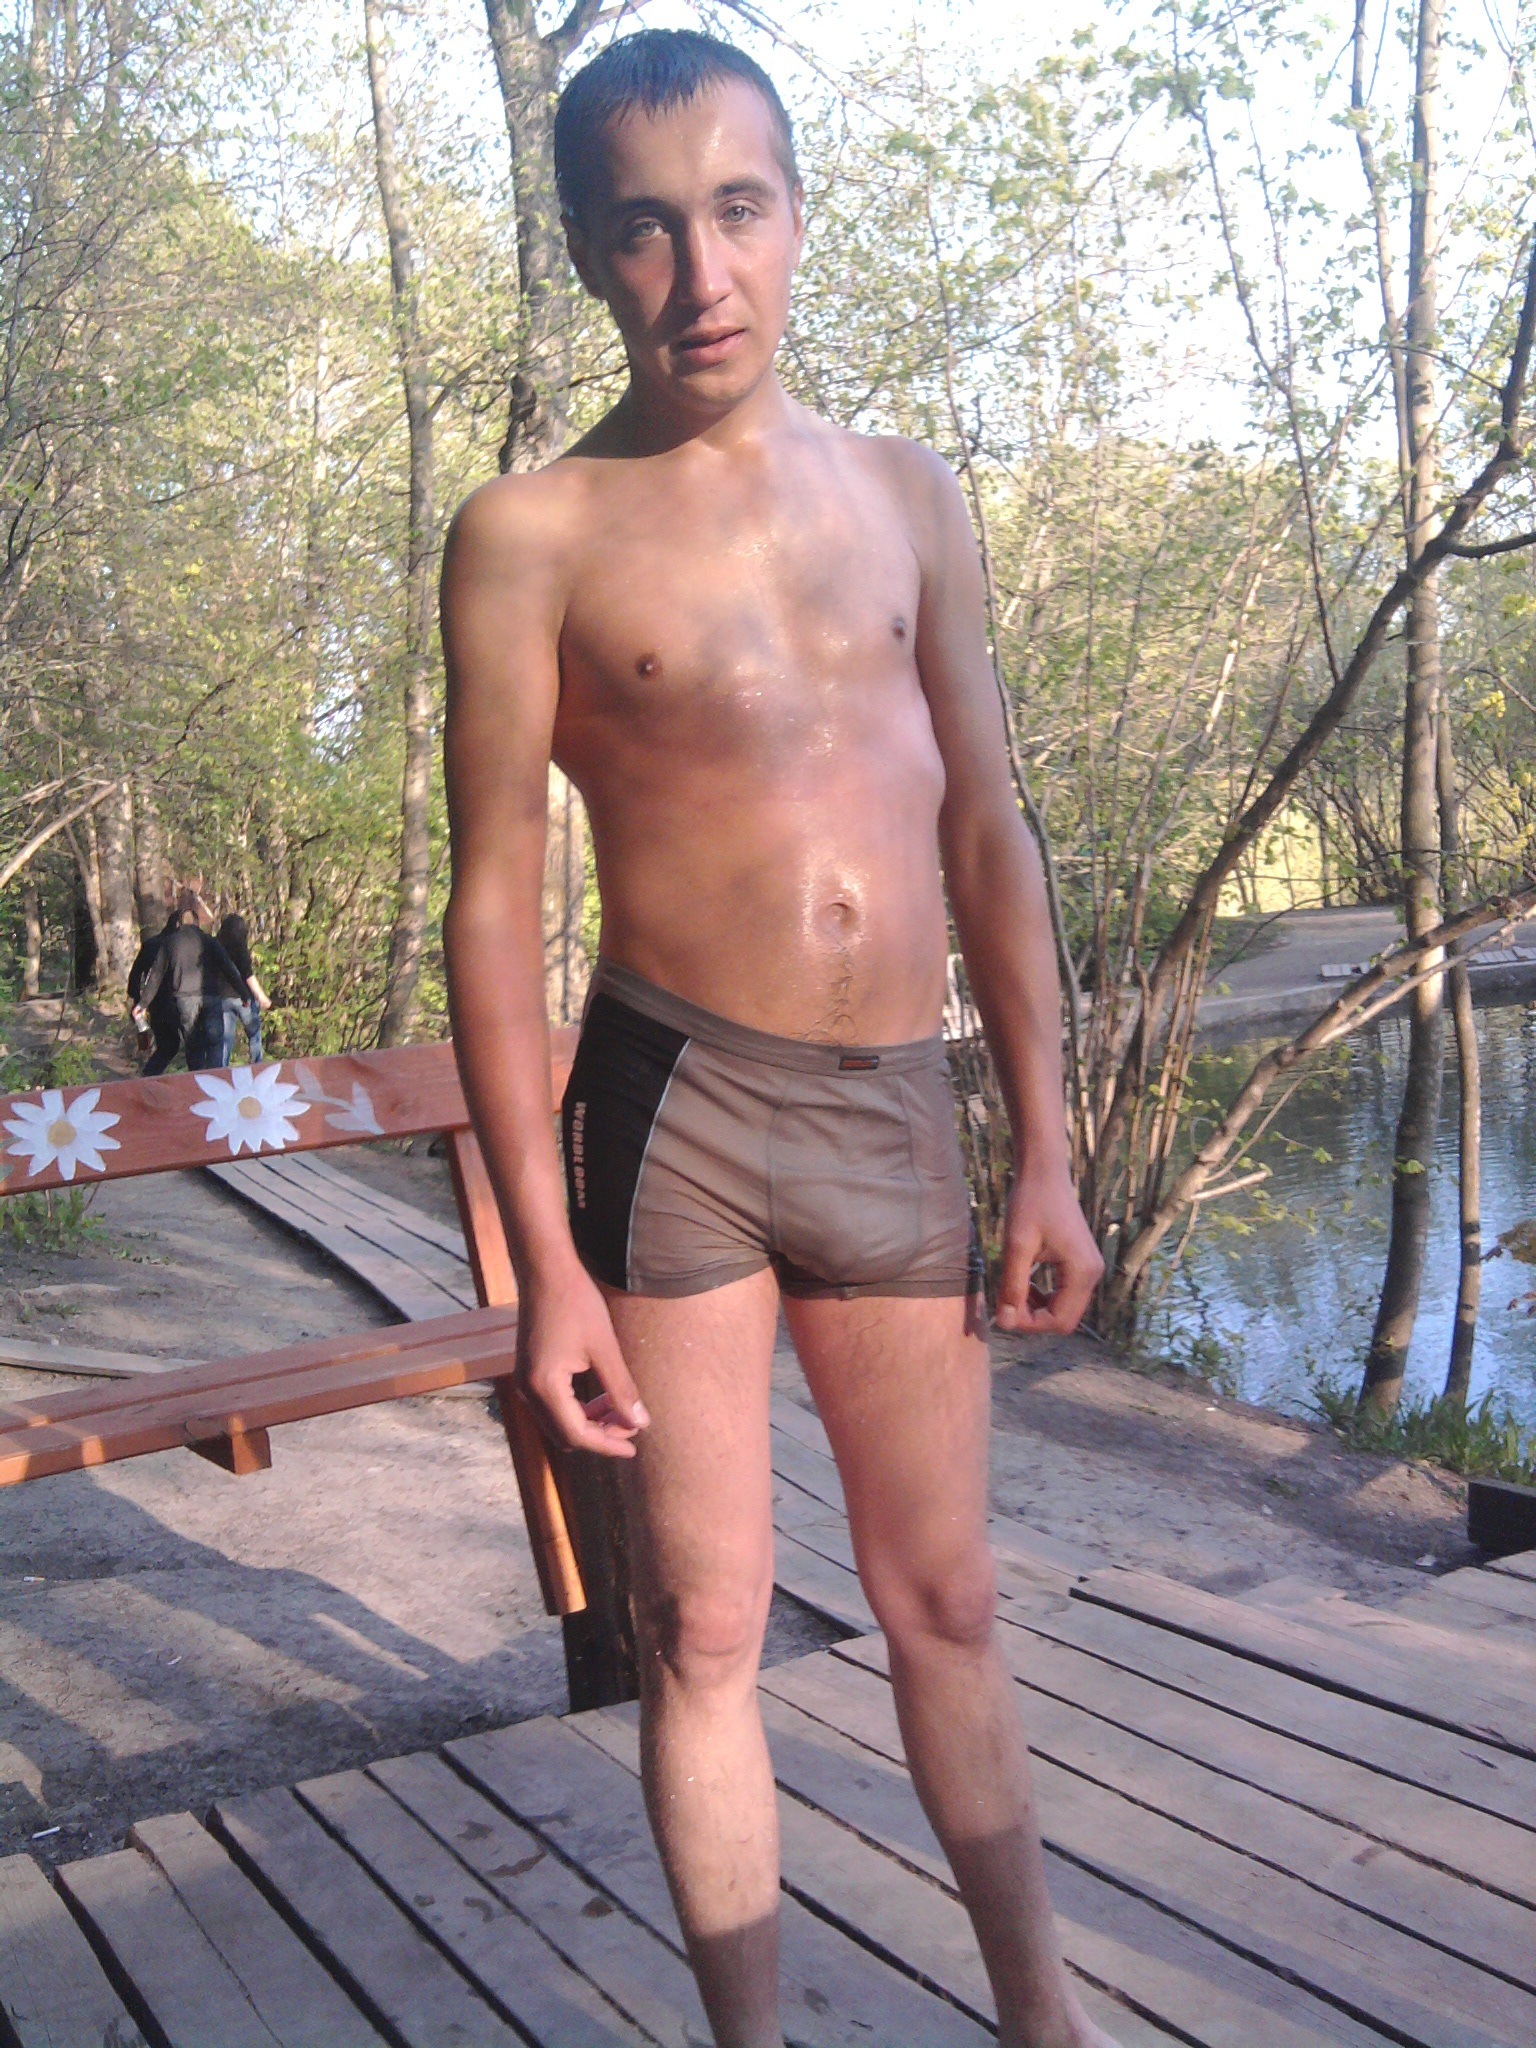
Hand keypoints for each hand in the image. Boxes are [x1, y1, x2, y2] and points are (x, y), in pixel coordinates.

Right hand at [516, 1265, 649, 1457]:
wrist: (545, 1271)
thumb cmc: (576, 1303)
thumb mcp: (605, 1348)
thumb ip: (621, 1389)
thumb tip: (640, 1423)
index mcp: (546, 1387)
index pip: (577, 1434)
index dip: (607, 1445)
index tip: (633, 1449)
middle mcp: (528, 1390)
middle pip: (564, 1435)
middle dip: (599, 1436)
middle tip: (631, 1427)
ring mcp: (526, 1382)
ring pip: (558, 1422)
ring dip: (589, 1423)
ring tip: (621, 1413)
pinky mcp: (529, 1372)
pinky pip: (553, 1405)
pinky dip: (577, 1409)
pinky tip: (601, 1397)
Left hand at [993, 1166, 1103, 1335]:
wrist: (1045, 1172)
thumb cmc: (1030, 1203)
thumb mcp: (1017, 1246)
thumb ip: (1012, 1286)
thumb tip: (1005, 1324)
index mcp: (1082, 1272)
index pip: (1060, 1321)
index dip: (1030, 1324)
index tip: (1003, 1312)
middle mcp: (1093, 1274)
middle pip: (1065, 1319)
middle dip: (1033, 1318)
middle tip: (1005, 1303)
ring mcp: (1089, 1269)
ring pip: (1064, 1308)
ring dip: (1037, 1308)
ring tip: (1012, 1291)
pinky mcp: (1081, 1263)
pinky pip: (1065, 1293)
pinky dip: (1044, 1296)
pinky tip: (1024, 1283)